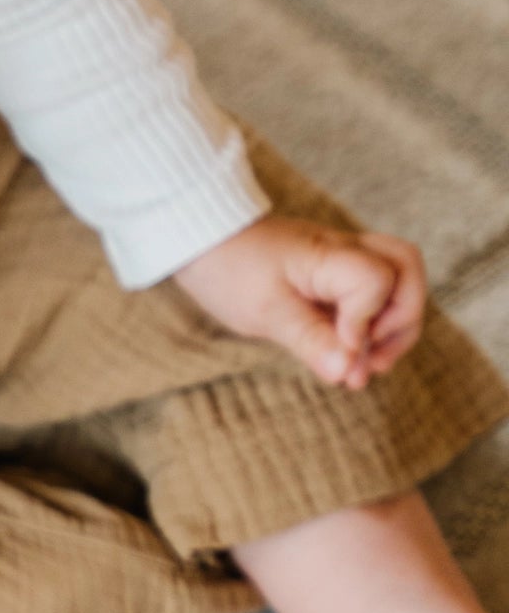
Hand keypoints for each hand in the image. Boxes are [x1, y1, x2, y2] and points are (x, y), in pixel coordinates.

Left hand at [173, 215, 426, 391]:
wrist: (204, 240)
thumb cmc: (230, 270)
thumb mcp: (264, 312)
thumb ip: (309, 340)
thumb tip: (346, 371)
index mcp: (330, 254)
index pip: (377, 280)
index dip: (366, 323)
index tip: (342, 354)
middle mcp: (348, 250)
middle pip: (407, 270)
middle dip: (402, 322)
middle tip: (372, 364)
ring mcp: (344, 259)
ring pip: (399, 279)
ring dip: (393, 325)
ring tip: (366, 366)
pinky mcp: (336, 273)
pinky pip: (373, 291)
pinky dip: (371, 322)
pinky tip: (350, 353)